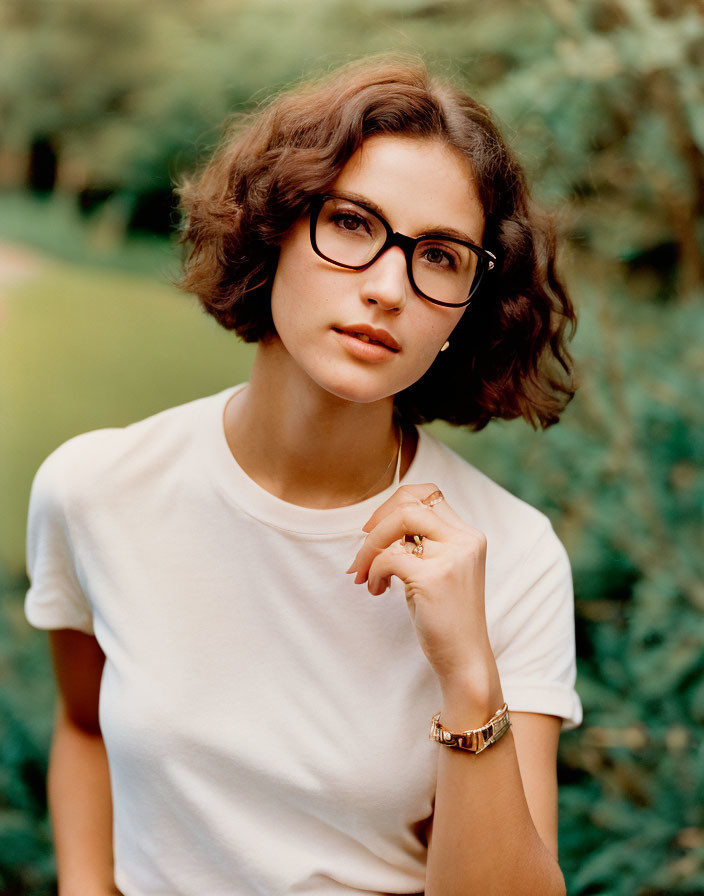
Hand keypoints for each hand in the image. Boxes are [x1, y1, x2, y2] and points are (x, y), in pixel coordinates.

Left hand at [347, 483, 493, 691]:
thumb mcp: (439, 570)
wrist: (465, 659)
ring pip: (398, 522)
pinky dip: (375, 572)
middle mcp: (465, 539)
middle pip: (410, 503)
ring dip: (371, 547)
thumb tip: (379, 523)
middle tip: (363, 552)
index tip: (375, 527)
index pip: (429, 493)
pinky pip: (389, 558)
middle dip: (376, 523)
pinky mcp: (434, 577)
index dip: (395, 502)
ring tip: (365, 573)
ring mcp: (452, 556)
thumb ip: (422, 543)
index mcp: (468, 535)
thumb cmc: (445, 617)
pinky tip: (378, 590)